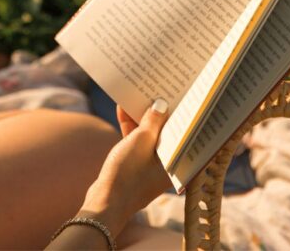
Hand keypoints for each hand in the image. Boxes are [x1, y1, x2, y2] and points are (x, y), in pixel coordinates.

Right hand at [80, 99, 171, 231]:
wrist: (105, 201)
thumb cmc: (128, 173)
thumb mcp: (141, 141)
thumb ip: (153, 121)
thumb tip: (162, 104)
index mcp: (178, 161)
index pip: (184, 131)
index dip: (181, 111)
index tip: (178, 93)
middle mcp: (168, 163)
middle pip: (166, 131)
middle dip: (159, 111)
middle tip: (157, 89)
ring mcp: (151, 165)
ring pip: (150, 135)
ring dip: (141, 116)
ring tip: (137, 93)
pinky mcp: (136, 165)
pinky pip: (136, 142)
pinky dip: (130, 128)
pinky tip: (121, 109)